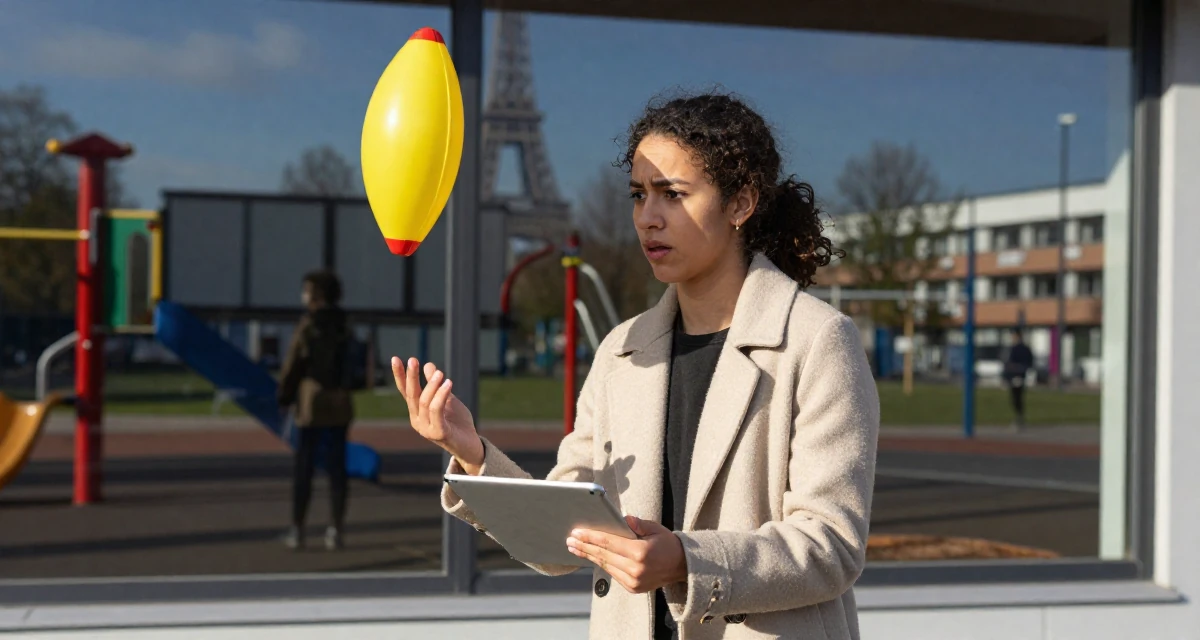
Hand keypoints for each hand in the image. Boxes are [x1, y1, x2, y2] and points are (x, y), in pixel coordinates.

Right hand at [391, 356, 483, 472]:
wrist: (470, 445)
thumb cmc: (458, 422)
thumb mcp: (447, 398)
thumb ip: (436, 385)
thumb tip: (427, 365)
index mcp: (417, 412)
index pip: (405, 391)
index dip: (400, 376)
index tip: (395, 358)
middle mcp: (417, 420)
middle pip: (411, 395)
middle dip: (411, 376)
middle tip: (413, 360)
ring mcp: (426, 428)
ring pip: (424, 402)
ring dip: (432, 385)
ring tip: (441, 373)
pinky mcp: (438, 433)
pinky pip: (437, 410)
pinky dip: (441, 395)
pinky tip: (448, 383)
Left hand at [567, 516, 687, 593]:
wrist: (682, 566)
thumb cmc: (667, 543)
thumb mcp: (655, 528)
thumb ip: (637, 523)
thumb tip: (622, 519)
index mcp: (640, 552)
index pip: (609, 543)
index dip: (590, 537)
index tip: (576, 533)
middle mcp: (635, 569)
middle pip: (603, 555)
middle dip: (584, 547)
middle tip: (569, 540)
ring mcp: (633, 581)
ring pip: (605, 565)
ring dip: (589, 556)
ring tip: (575, 548)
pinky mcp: (632, 587)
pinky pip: (612, 573)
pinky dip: (601, 563)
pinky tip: (591, 556)